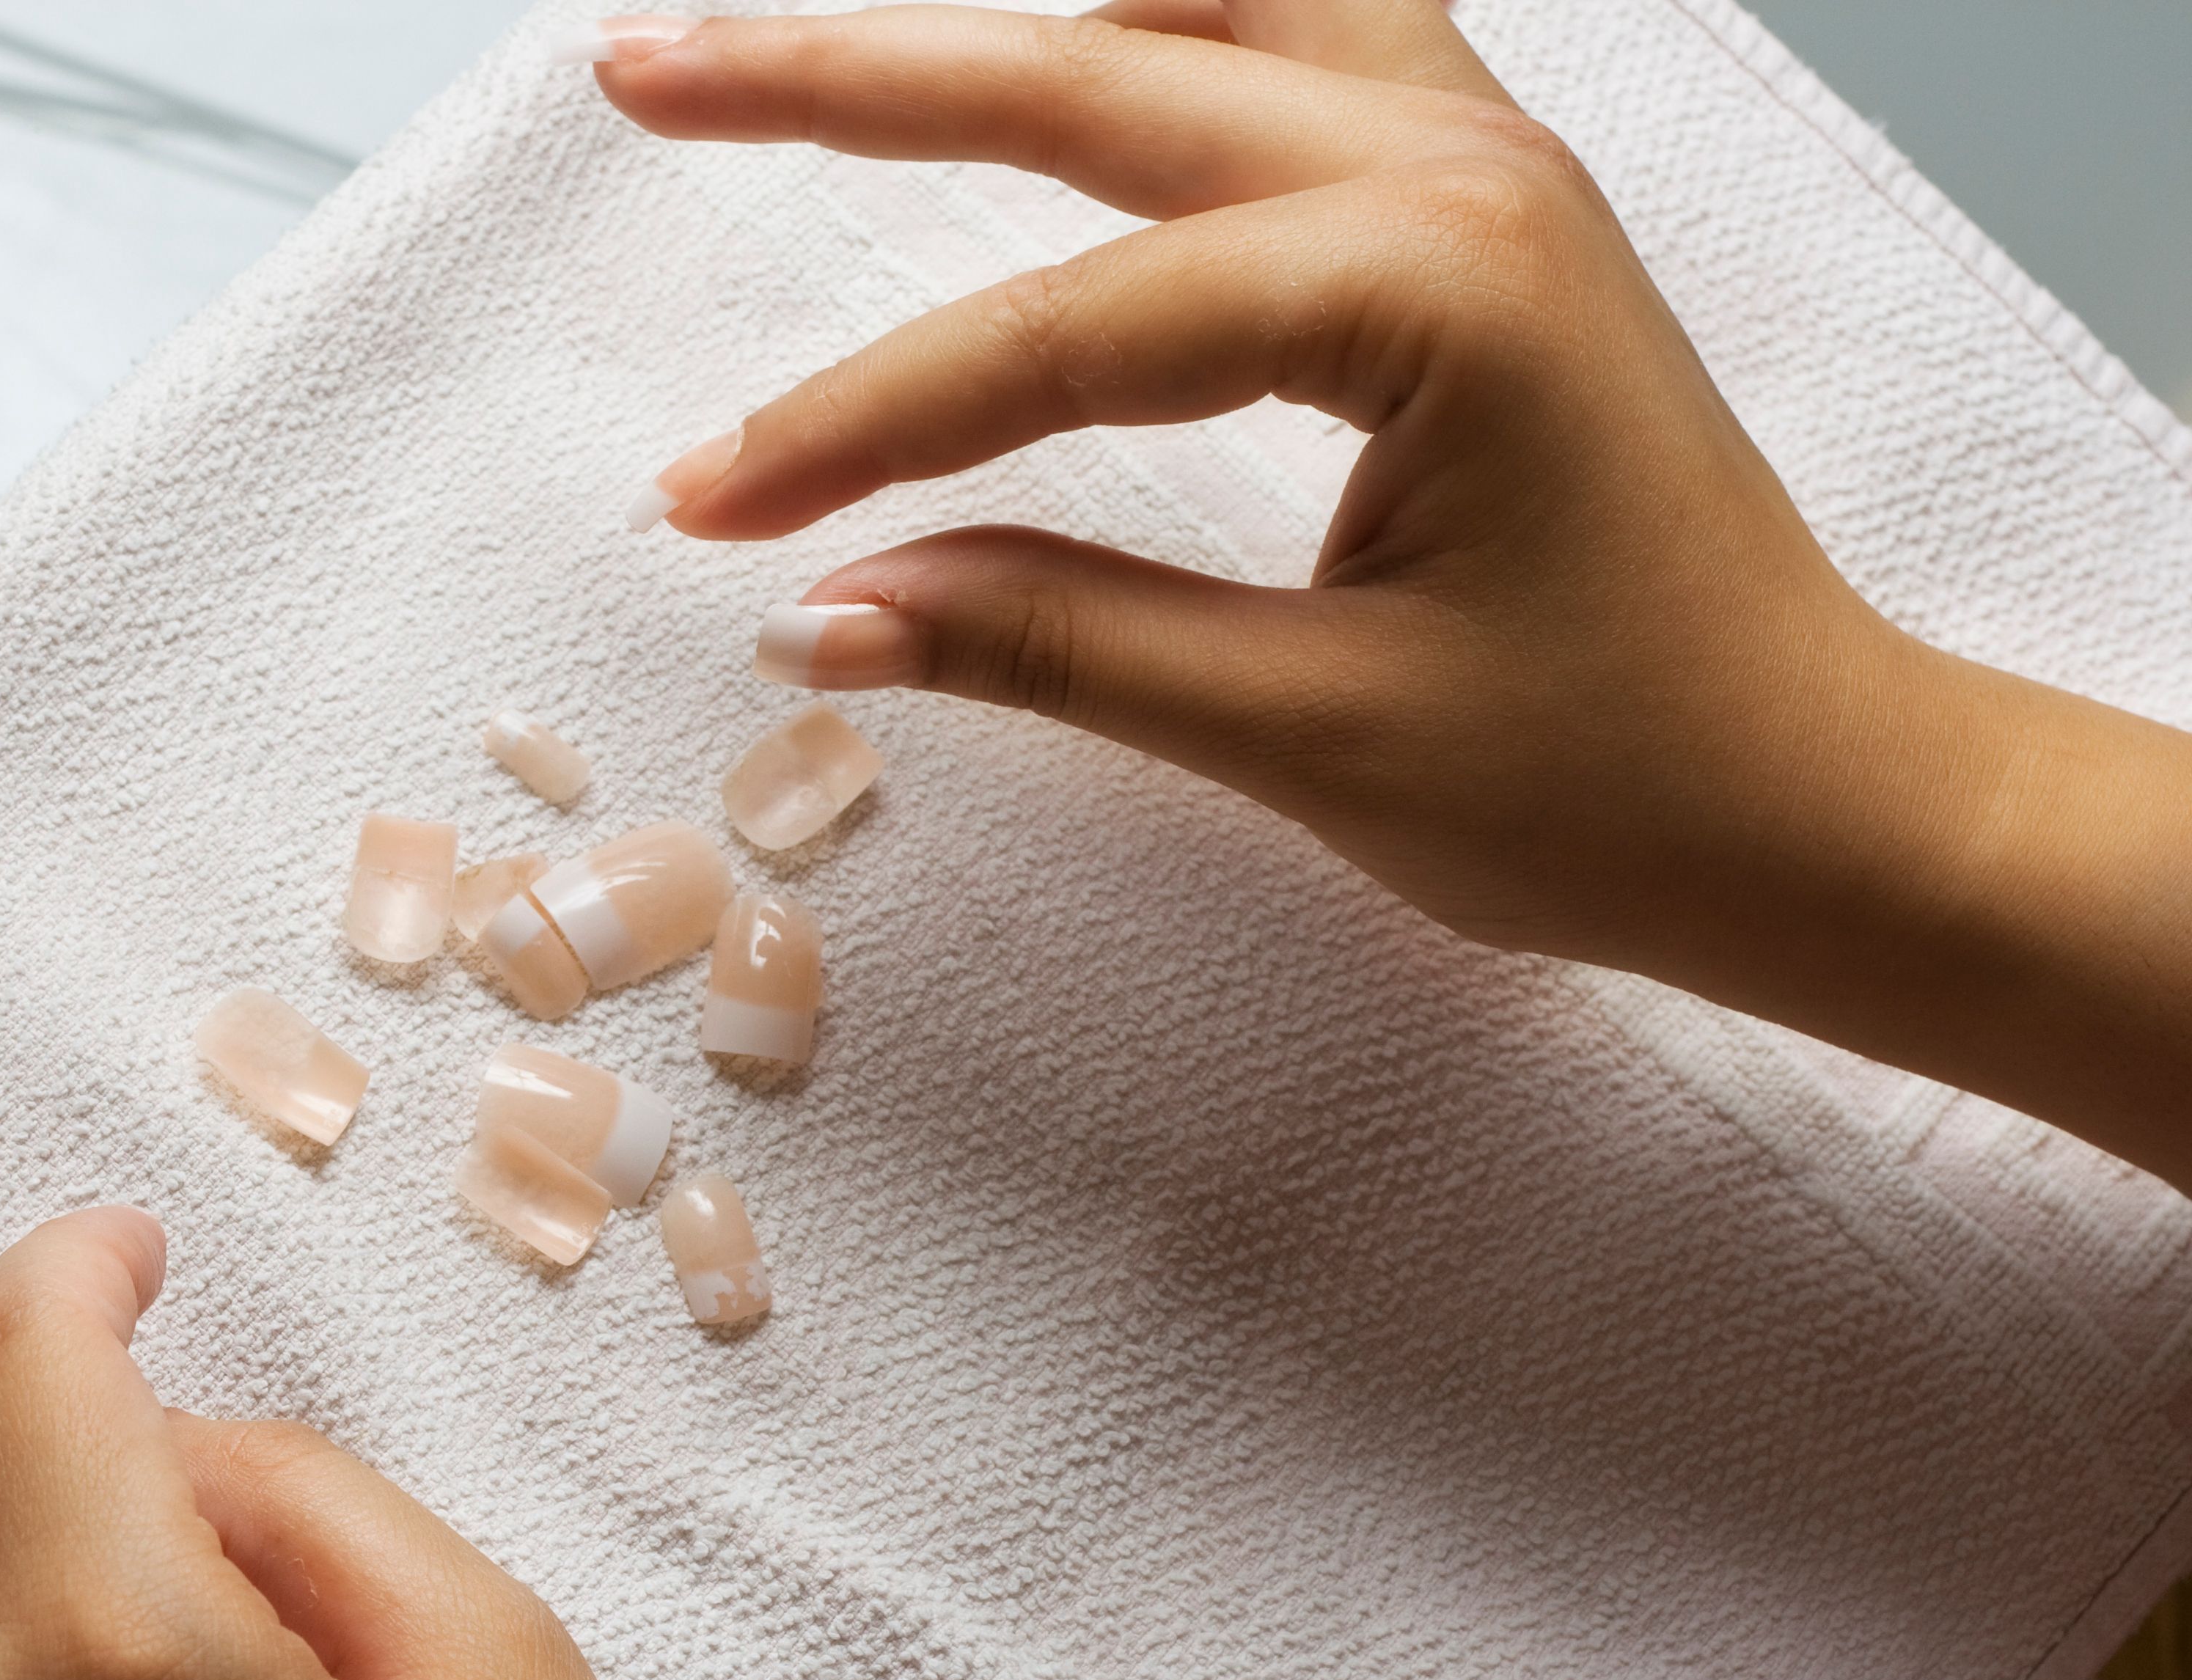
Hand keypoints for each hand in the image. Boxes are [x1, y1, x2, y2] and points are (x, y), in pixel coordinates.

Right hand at [579, 2, 2191, 1188]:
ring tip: (813, 44)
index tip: (711, 510)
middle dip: (853, 75)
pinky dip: (1145, 38)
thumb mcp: (1315, 732)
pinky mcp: (1472, 214)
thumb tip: (823, 615)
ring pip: (1191, 16)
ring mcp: (1476, 168)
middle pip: (1095, 73)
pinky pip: (1286, 51)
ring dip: (999, 27)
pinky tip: (1048, 49)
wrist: (1829, 802)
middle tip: (649, 71)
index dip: (863, 418)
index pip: (1064, 327)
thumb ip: (1056, 643)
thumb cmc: (1625, 782)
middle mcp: (1457, 172)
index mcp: (1432, 285)